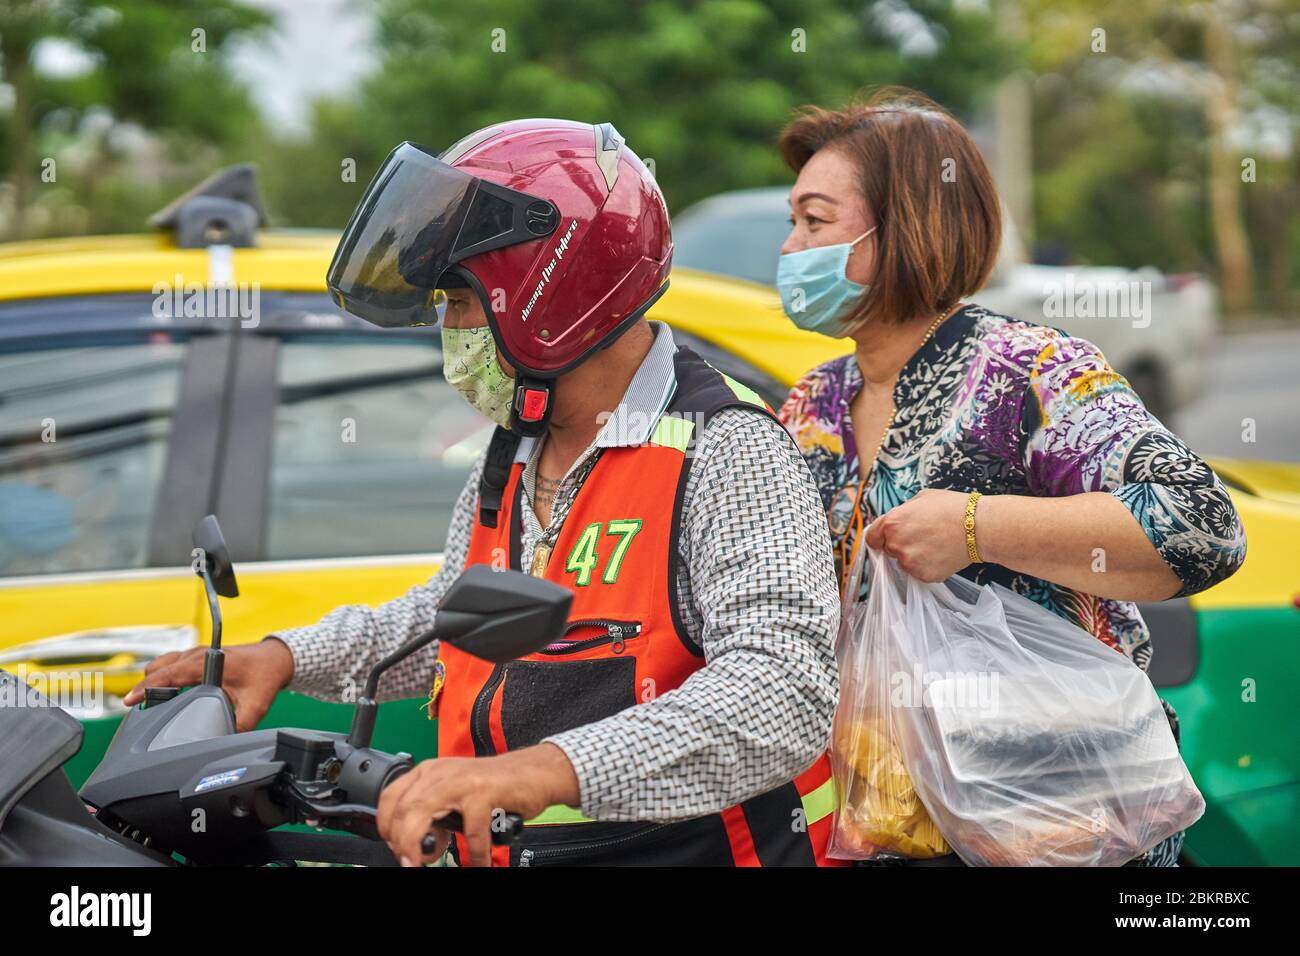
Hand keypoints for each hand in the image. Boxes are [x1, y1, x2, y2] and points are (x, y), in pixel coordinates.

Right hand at [122, 639, 294, 731]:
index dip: (147, 687)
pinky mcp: (195, 658)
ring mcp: (194, 654)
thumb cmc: (264, 675)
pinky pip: (169, 665)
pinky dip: (160, 678)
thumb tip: (225, 741)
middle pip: (157, 668)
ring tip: (147, 705)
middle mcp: (196, 655)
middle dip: (144, 688)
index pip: (168, 673)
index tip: (131, 701)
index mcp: (206, 663)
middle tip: (138, 710)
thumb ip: (240, 724)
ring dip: (151, 681)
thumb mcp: (255, 705)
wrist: (274, 658)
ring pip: (161, 665)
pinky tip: (162, 696)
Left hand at [377, 743, 578, 867]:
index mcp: (430, 772)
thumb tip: (420, 844)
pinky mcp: (485, 791)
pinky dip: (475, 855)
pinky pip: (471, 832)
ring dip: (417, 845)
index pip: (390, 797)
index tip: (396, 848)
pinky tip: (479, 863)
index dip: (386, 827)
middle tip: (409, 862)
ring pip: (421, 813)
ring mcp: (462, 781)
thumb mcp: (456, 795)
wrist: (535, 772)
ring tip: (424, 863)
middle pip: (401, 809)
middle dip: (399, 841)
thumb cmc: (496, 786)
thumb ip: (435, 814)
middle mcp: (440, 772)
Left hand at [864, 488, 975, 582]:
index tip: (885, 538)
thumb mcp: (922, 498)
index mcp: (892, 523)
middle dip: (901, 544)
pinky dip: (927, 566)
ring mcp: (909, 562)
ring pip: (904, 562)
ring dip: (914, 556)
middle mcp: (896, 544)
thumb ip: (902, 511)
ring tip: (935, 544)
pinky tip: (941, 554)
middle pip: (889, 549)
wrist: (978, 527)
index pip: (871, 537)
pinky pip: (919, 572)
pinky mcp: (923, 575)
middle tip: (922, 536)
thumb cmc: (953, 508)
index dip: (879, 537)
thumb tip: (897, 519)